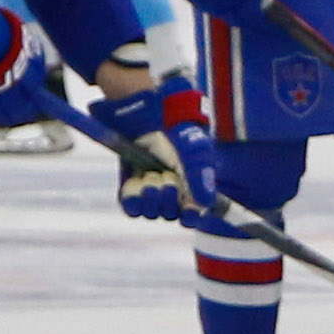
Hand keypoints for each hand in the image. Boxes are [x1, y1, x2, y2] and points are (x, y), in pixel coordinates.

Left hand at [95, 78, 219, 222]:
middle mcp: (170, 195)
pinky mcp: (129, 190)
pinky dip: (134, 199)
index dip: (191, 216)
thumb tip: (205, 204)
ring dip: (152, 197)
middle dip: (170, 198)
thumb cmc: (176, 131)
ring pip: (151, 212)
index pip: (192, 216)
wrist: (147, 116)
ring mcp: (148, 194)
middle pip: (171, 215)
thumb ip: (201, 176)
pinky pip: (131, 208)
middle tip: (167, 178)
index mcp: (190, 189)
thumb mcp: (194, 151)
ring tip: (151, 176)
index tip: (188, 211)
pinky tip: (138, 183)